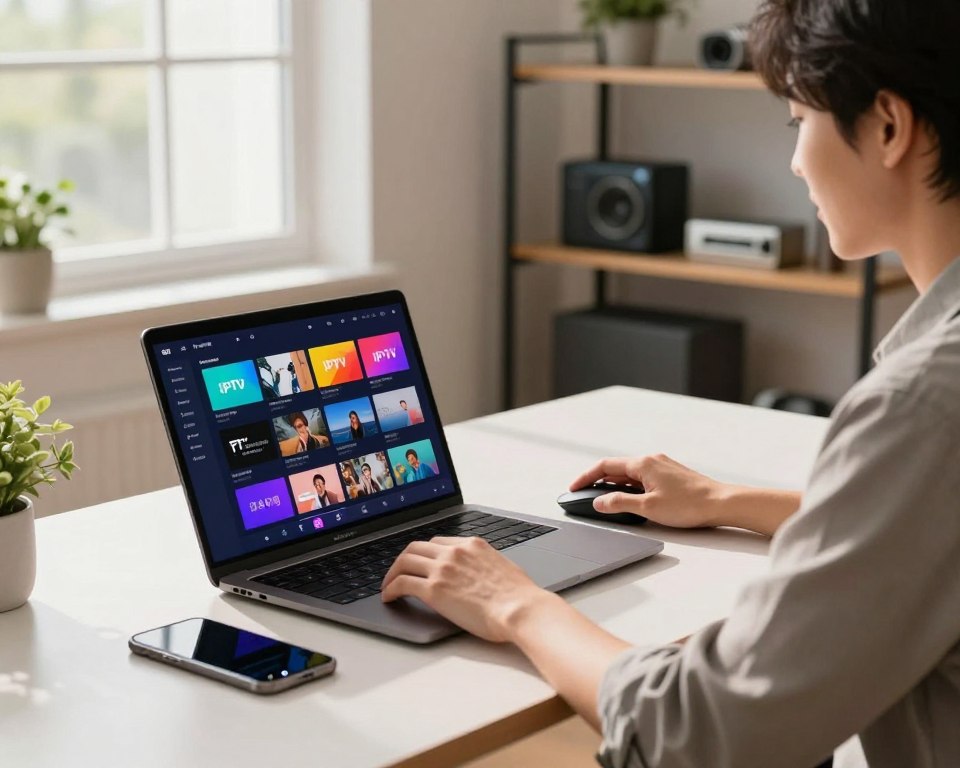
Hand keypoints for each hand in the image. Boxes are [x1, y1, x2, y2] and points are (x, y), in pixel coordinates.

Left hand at [381, 536, 548, 641]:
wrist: (520, 609)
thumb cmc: (519, 596)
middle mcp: (455, 552)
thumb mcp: (502, 568)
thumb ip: (485, 565)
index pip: (438, 542)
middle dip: (404, 559)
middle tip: (398, 572)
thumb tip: (481, 574)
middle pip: (416, 547)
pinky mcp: (434, 590)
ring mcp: (442, 569)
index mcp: (472, 545)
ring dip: (392, 573)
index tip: (419, 562)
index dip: (424, 553)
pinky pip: (402, 583)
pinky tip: (389, 597)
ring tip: (389, 585)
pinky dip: (391, 588)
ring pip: (404, 562)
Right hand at [569, 454, 727, 528]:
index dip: (586, 477)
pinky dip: (629, 485)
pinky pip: (642, 476)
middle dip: (597, 481)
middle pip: (616, 468)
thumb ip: (619, 503)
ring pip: (630, 473)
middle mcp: (651, 460)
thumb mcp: (648, 508)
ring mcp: (662, 466)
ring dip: (614, 484)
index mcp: (643, 464)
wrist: (722, 503)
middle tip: (584, 495)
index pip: (605, 466)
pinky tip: (630, 498)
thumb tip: (599, 502)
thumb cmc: (689, 505)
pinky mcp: (671, 475)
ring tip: (603, 499)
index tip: (574, 488)